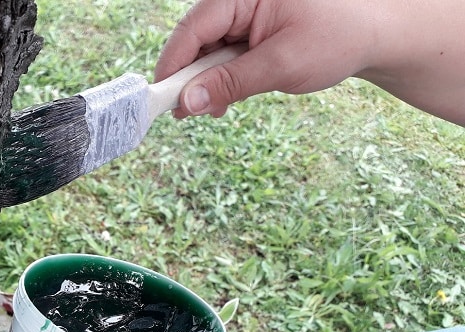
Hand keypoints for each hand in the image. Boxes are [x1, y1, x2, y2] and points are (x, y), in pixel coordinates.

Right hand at [156, 0, 464, 124]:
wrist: (376, 35)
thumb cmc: (338, 38)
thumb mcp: (282, 65)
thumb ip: (231, 83)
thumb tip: (188, 102)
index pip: (194, 27)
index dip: (173, 63)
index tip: (161, 98)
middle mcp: (240, 0)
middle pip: (196, 39)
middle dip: (190, 77)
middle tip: (189, 114)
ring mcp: (245, 14)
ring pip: (207, 50)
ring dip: (206, 82)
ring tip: (214, 110)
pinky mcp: (251, 30)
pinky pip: (223, 54)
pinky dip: (222, 78)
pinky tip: (224, 99)